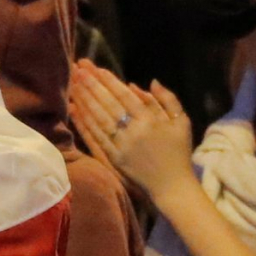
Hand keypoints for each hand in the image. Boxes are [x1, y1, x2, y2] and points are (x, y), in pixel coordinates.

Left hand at [70, 63, 197, 201]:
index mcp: (150, 120)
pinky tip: (74, 109)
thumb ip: (167, 99)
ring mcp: (121, 146)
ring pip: (99, 118)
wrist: (173, 186)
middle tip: (78, 69)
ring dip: (84, 100)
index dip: (109, 81)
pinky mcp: (113, 159)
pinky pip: (95, 137)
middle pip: (108, 104)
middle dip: (92, 85)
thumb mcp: (182, 122)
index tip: (96, 69)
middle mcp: (133, 131)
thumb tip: (149, 82)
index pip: (125, 96)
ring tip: (73, 83)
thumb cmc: (179, 152)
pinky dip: (84, 123)